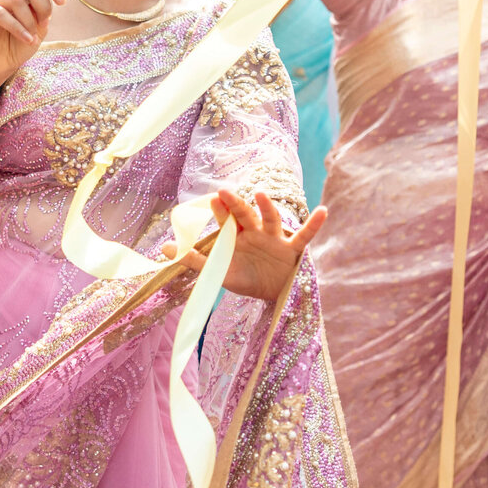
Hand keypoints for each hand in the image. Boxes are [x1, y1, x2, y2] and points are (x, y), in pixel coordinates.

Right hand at [0, 0, 65, 85]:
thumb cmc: (19, 44)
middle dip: (42, 5)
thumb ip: (44, 7)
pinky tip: (26, 39)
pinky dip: (17, 28)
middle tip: (44, 24)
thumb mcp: (38, 25)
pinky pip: (0, 13)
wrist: (0, 65)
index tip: (62, 1)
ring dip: (29, 21)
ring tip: (32, 37)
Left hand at [162, 188, 326, 303]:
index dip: (219, 210)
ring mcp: (275, 239)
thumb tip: (163, 249)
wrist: (272, 296)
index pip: (226, 220)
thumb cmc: (245, 278)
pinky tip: (323, 211)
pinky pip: (305, 236)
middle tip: (224, 192)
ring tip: (261, 194)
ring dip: (267, 208)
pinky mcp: (292, 250)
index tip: (210, 199)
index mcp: (237, 235)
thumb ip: (193, 260)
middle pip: (245, 215)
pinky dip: (314, 224)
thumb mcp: (218, 272)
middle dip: (235, 204)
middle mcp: (255, 232)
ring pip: (271, 220)